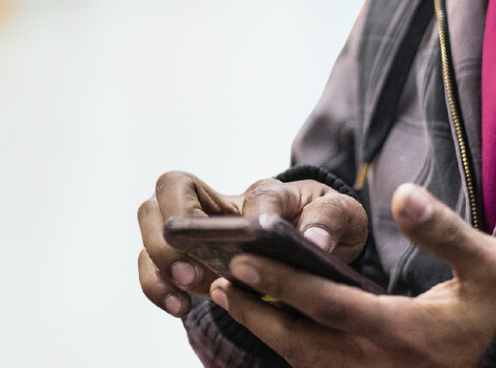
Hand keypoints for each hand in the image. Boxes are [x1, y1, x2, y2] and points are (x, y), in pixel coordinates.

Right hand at [137, 171, 367, 319]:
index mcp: (268, 191)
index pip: (251, 192)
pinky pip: (151, 263)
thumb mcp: (343, 215)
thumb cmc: (324, 223)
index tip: (262, 241)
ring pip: (151, 221)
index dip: (255, 216)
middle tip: (196, 269)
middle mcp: (223, 201)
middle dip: (176, 228)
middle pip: (171, 187)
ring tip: (184, 293)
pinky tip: (180, 308)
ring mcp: (199, 227)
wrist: (311, 240)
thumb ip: (330, 221)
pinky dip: (156, 285)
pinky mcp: (187, 257)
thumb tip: (312, 241)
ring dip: (160, 258)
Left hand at [209, 183, 495, 367]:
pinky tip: (272, 329)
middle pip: (300, 344)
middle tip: (218, 280)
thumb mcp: (490, 263)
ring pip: (306, 365)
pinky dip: (289, 353)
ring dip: (265, 334)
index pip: (326, 306)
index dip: (279, 283)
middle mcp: (381, 364)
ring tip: (231, 300)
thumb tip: (403, 194)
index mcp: (403, 330)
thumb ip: (444, 229)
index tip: (240, 258)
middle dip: (254, 312)